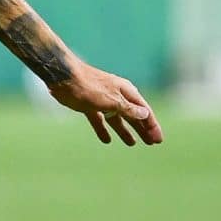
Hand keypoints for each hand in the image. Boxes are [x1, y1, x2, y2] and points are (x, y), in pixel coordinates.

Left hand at [48, 64, 162, 146]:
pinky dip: (103, 129)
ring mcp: (102, 101)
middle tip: (151, 143)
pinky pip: (99, 120)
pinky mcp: (88, 105)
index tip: (158, 140)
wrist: (63, 78)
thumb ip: (127, 109)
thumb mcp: (111, 100)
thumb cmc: (89, 87)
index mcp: (126, 92)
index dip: (152, 126)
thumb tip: (145, 114)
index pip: (144, 111)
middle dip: (142, 129)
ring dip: (125, 130)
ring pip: (117, 119)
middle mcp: (117, 96)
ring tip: (132, 143)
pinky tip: (107, 140)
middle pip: (133, 115)